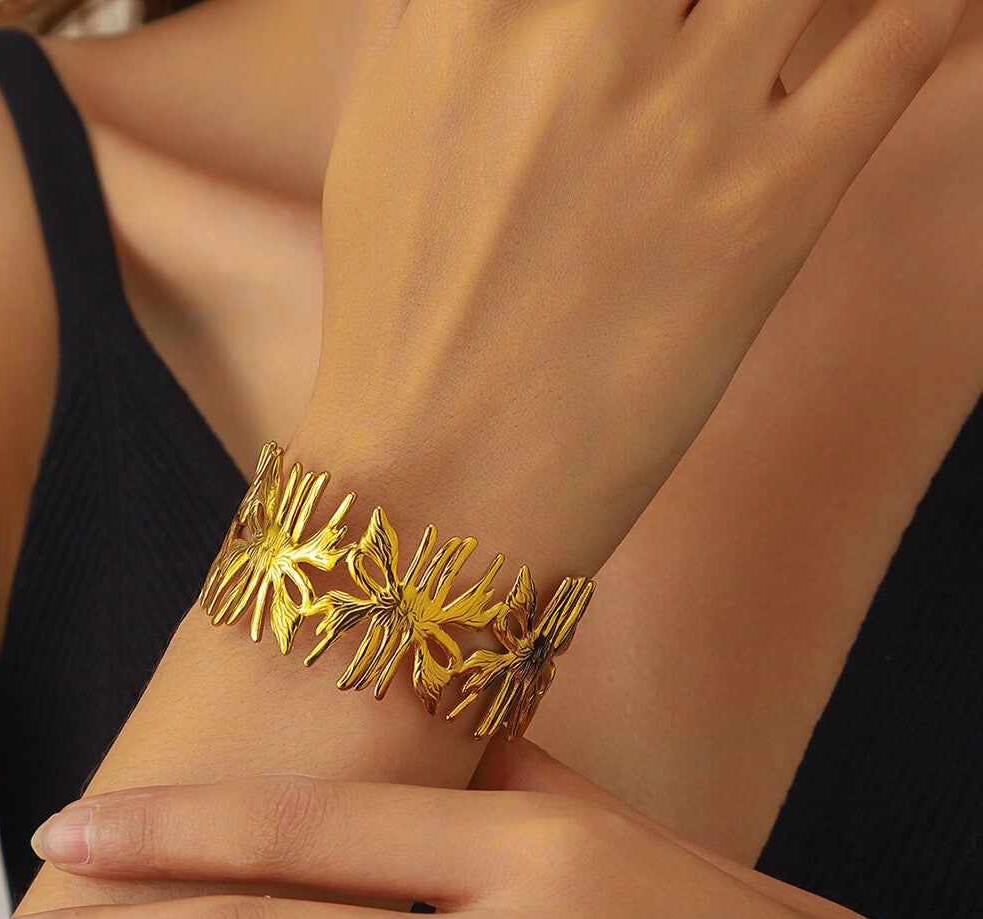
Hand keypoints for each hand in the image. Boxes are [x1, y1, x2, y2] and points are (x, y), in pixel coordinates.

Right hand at [294, 0, 966, 574]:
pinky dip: (932, 0)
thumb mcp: (384, 132)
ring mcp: (683, 117)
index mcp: (472, 7)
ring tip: (798, 20)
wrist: (440, 477)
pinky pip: (905, 36)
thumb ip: (453, 16)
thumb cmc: (401, 319)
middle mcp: (581, 34)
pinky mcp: (773, 204)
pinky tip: (926, 4)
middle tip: (723, 17)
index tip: (659, 1)